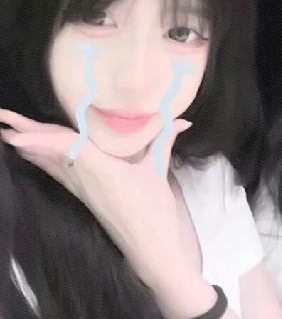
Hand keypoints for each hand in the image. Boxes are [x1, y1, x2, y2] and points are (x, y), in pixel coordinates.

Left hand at [0, 108, 191, 280]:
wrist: (149, 246)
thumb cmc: (153, 209)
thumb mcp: (158, 171)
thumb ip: (165, 139)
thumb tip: (181, 119)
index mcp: (101, 169)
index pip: (66, 148)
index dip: (40, 139)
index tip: (15, 133)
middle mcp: (83, 178)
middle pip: (49, 152)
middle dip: (25, 134)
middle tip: (2, 118)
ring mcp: (80, 188)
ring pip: (48, 162)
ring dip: (29, 145)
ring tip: (7, 129)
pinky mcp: (83, 194)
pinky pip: (55, 171)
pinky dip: (41, 158)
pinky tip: (31, 153)